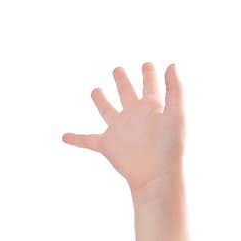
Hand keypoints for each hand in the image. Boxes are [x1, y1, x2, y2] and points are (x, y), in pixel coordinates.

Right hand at [62, 62, 184, 195]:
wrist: (158, 176)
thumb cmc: (170, 148)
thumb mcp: (177, 113)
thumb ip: (175, 89)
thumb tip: (172, 64)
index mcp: (151, 107)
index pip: (150, 84)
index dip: (148, 73)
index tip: (147, 65)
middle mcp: (134, 115)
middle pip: (126, 92)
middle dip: (122, 80)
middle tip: (117, 70)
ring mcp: (120, 130)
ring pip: (107, 110)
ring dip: (101, 100)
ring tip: (95, 91)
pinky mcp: (108, 145)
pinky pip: (88, 141)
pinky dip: (76, 139)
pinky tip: (64, 137)